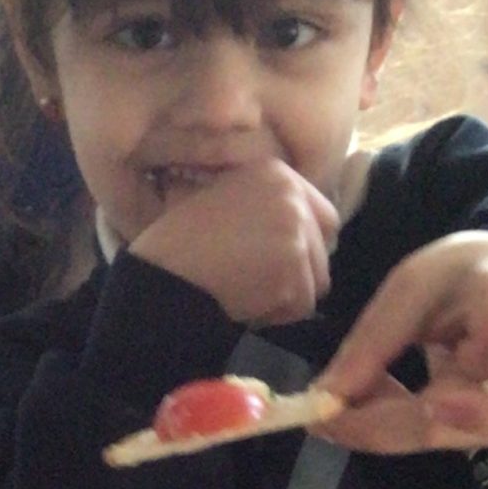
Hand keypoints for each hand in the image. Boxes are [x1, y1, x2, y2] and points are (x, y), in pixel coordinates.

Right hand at [129, 159, 337, 326]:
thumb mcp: (225, 199)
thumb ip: (265, 205)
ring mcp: (296, 234)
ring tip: (249, 293)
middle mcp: (293, 196)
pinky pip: (303, 307)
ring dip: (288, 296)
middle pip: (324, 249)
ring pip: (317, 281)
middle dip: (301, 272)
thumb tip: (302, 231)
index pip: (323, 214)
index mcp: (276, 173)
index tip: (280, 262)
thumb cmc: (181, 242)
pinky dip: (278, 315)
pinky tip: (248, 306)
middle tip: (265, 283)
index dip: (304, 244)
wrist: (163, 273)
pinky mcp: (294, 272)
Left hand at [315, 230, 487, 455]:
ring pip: (426, 436)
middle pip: (448, 427)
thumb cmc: (466, 271)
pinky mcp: (466, 425)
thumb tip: (324, 399)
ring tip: (327, 402)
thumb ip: (374, 342)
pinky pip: (419, 431)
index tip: (419, 404)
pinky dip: (379, 418)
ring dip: (371, 423)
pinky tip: (349, 402)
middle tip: (318, 413)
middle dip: (378, 425)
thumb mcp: (416, 286)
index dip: (462, 411)